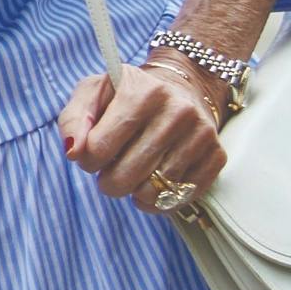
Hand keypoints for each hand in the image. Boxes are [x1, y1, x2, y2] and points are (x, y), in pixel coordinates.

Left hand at [58, 57, 227, 214]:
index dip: (87, 159)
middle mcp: (176, 111)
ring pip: (154, 191)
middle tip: (109, 172)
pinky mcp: (217, 155)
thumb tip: (74, 152)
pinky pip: (181, 199)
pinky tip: (152, 185)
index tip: (92, 154)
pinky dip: (159, 202)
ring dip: (133, 192)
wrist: (181, 87)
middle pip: (126, 176)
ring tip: (132, 174)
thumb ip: (73, 119)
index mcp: (141, 92)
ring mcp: (200, 134)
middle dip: (108, 182)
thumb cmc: (128, 94)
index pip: (98, 148)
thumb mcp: (93, 92)